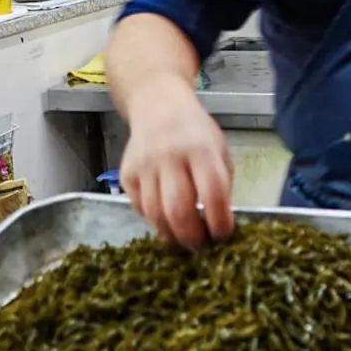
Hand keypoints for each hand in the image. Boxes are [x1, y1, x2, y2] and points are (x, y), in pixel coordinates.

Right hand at [117, 74, 233, 249]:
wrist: (158, 105)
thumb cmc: (195, 132)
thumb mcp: (219, 150)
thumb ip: (220, 184)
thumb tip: (218, 224)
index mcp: (201, 149)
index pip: (212, 193)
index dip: (219, 221)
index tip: (224, 235)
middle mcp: (170, 156)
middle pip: (178, 209)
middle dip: (191, 236)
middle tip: (201, 245)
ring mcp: (145, 165)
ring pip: (155, 214)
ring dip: (171, 234)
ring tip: (183, 238)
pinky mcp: (127, 173)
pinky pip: (140, 208)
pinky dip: (154, 220)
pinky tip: (166, 219)